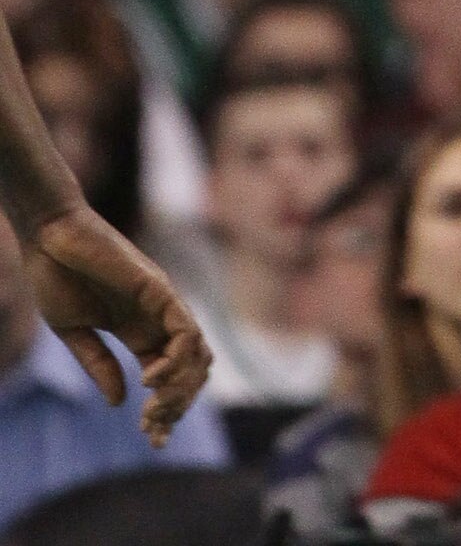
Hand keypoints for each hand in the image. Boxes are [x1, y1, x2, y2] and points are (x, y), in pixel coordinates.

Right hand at [26, 202, 210, 443]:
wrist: (50, 236)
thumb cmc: (57, 276)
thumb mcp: (76, 332)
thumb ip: (99, 365)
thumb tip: (120, 402)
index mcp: (137, 330)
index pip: (167, 375)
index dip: (166, 409)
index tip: (152, 439)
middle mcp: (157, 317)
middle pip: (189, 368)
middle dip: (177, 405)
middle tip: (154, 430)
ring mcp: (161, 302)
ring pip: (195, 351)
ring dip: (180, 388)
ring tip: (152, 410)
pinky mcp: (157, 288)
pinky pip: (184, 327)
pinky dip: (175, 359)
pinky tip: (148, 379)